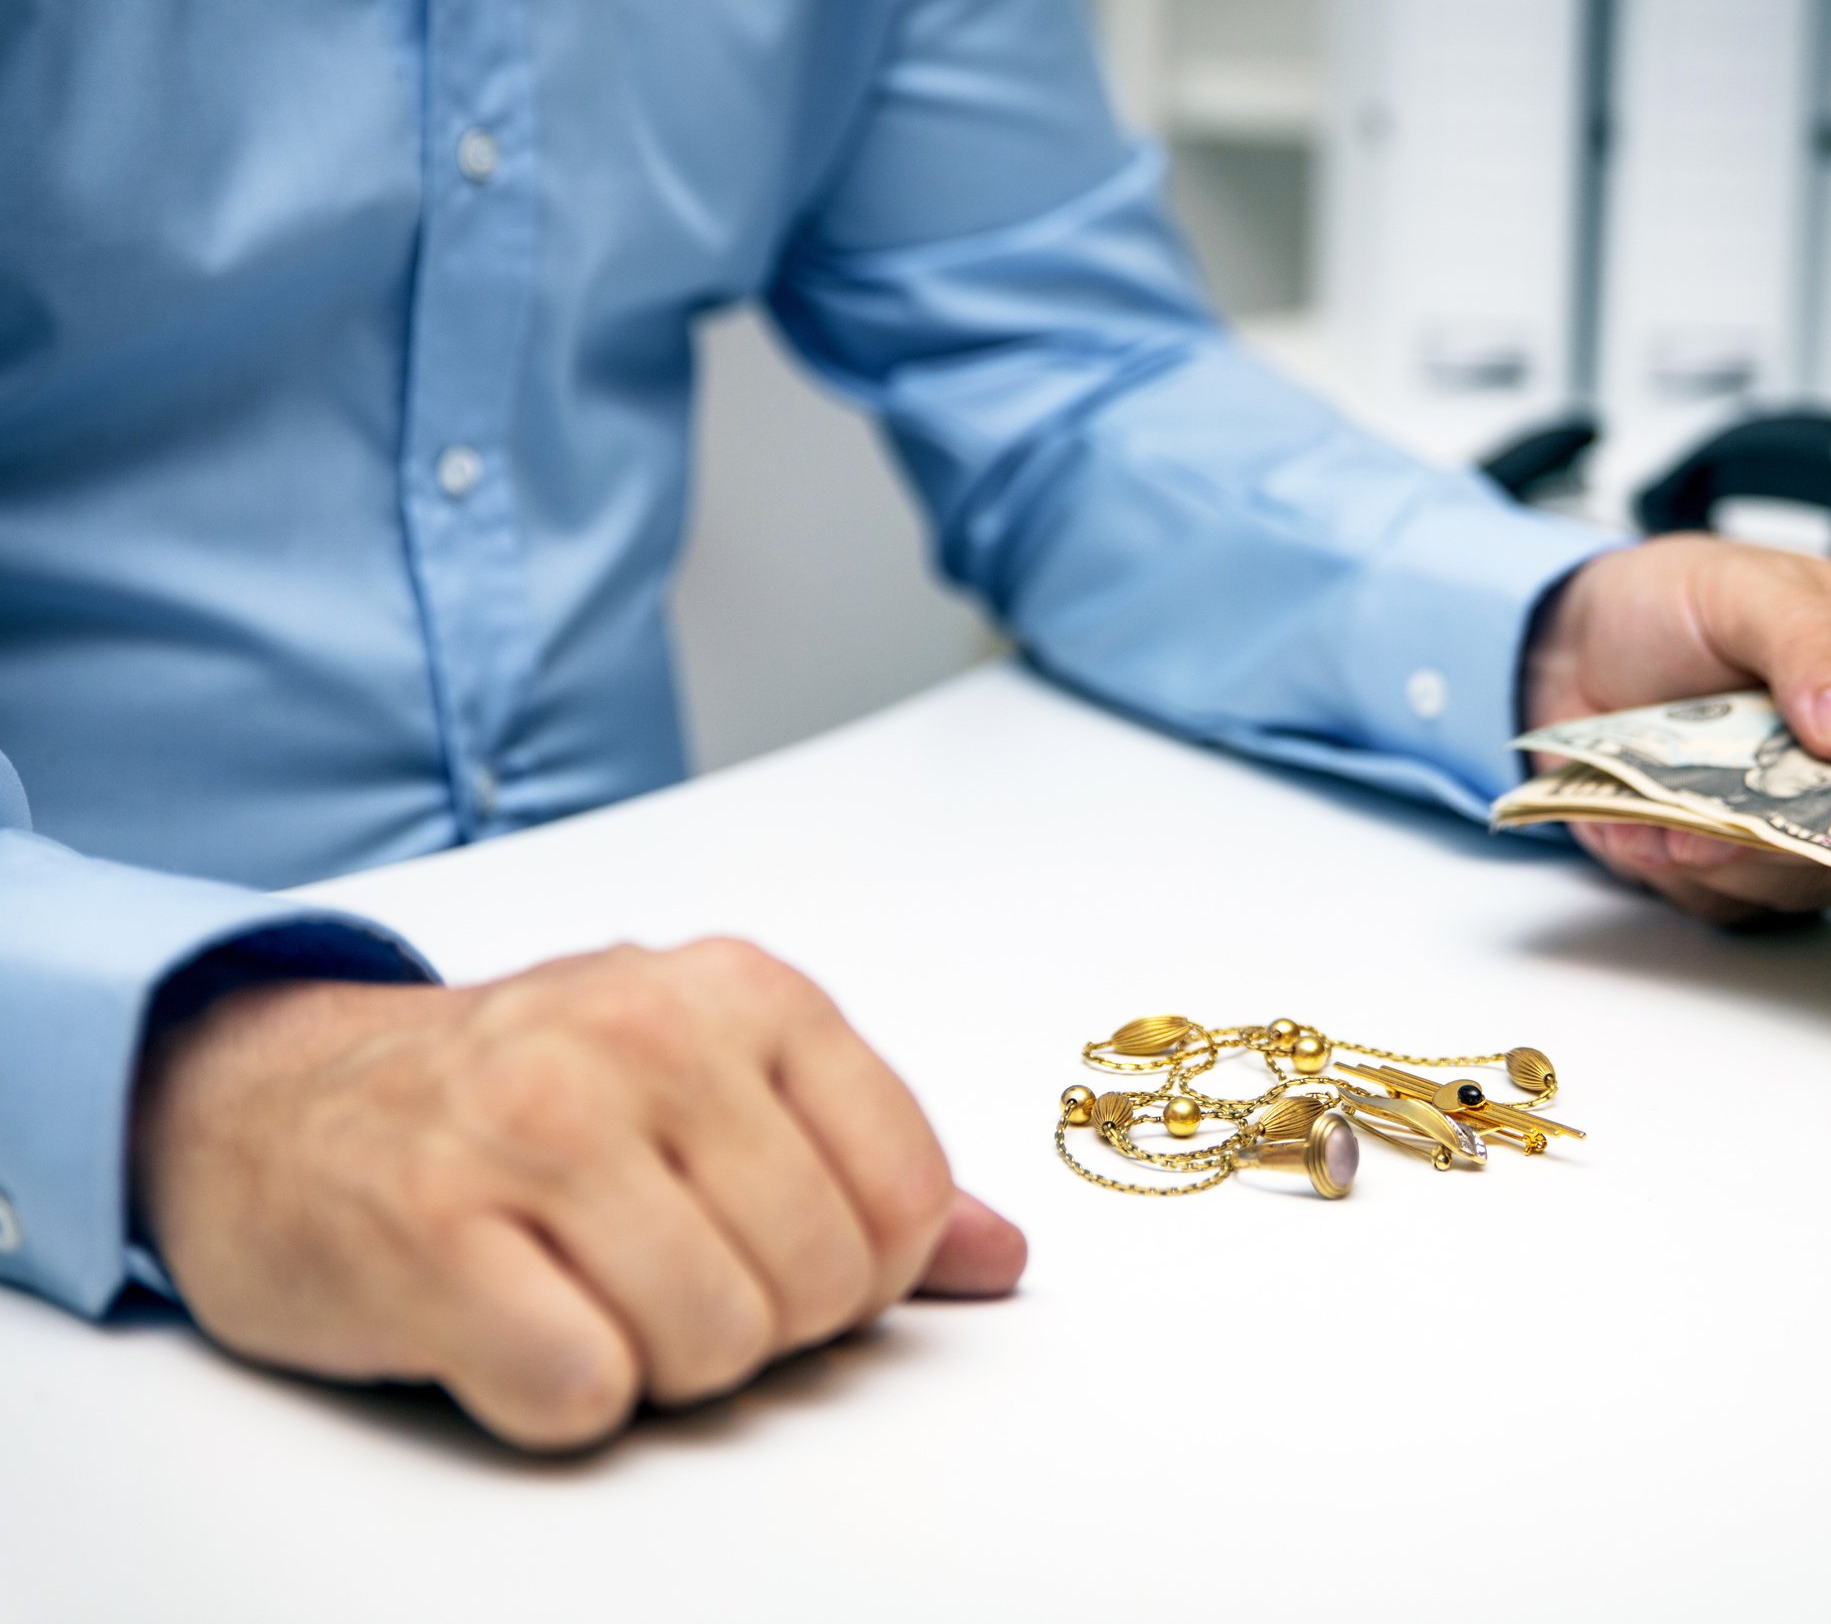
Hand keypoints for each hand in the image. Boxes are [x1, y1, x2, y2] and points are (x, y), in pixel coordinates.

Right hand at [131, 939, 1026, 1451]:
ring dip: (655, 1365)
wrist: (272, 1102)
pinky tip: (511, 1329)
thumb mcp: (706, 1088)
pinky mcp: (426, 1230)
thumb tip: (997, 1254)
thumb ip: (859, 1167)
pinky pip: (581, 1390)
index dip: (861, 1274)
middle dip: (754, 1325)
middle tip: (660, 1278)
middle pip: (816, 1285)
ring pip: (713, 1344)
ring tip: (586, 1296)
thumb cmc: (515, 1100)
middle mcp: (644, 1037)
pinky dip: (556, 1398)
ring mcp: (532, 1127)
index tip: (779, 1254)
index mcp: (742, 993)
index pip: (906, 1194)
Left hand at [1523, 535, 1830, 926]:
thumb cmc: (1676, 602)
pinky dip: (1678, 864)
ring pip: (1810, 882)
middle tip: (1752, 807)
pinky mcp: (1742, 866)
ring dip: (1733, 853)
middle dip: (1815, 827)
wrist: (1575, 650)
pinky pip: (1731, 899)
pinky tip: (1641, 822)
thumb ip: (1809, 641)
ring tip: (1673, 809)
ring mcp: (1811, 822)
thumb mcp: (1746, 588)